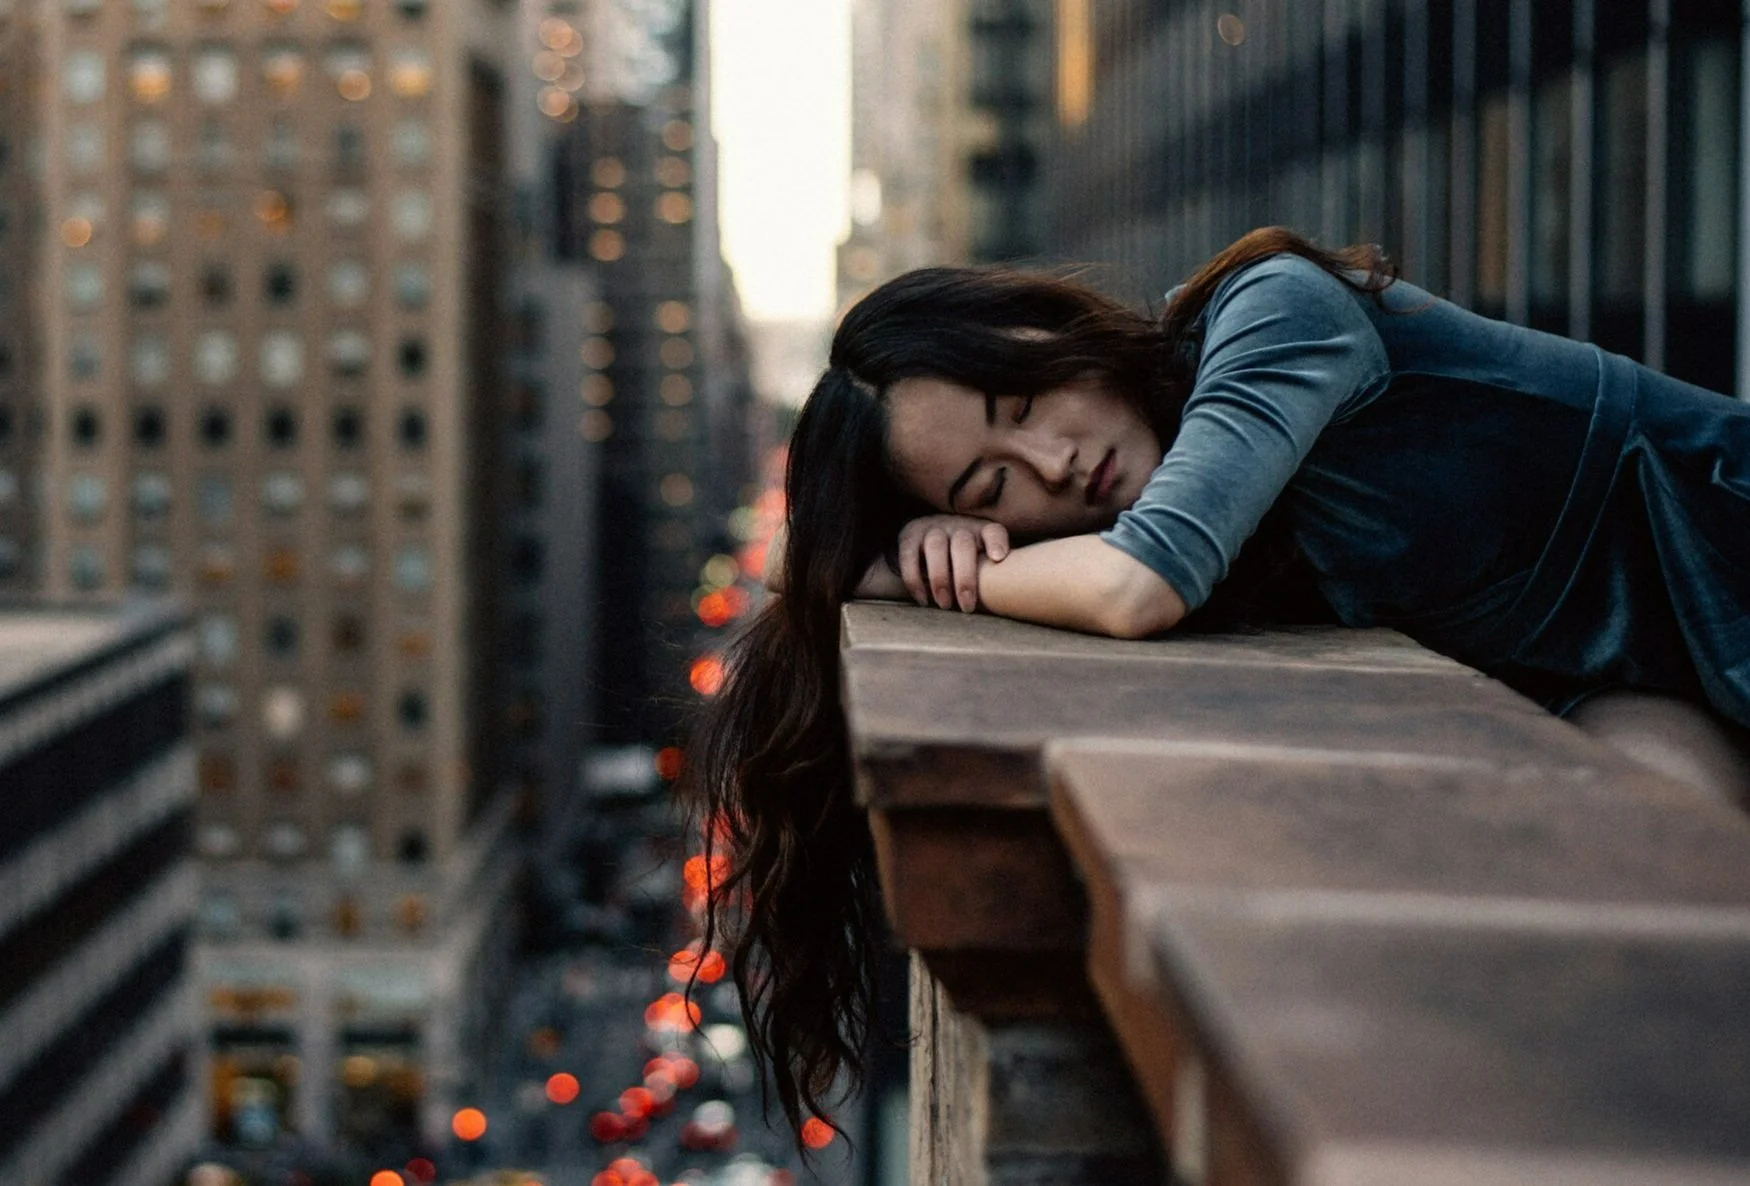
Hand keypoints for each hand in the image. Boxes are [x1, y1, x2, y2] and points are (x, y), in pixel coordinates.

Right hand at [895, 515, 1009, 611]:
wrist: (926, 539)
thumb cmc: (965, 558)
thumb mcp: (983, 559)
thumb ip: (999, 573)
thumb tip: (1021, 597)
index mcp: (981, 531)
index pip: (993, 531)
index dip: (997, 542)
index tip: (998, 557)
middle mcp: (957, 526)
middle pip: (963, 544)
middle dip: (965, 577)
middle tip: (967, 606)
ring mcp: (932, 528)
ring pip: (936, 547)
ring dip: (940, 578)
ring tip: (945, 605)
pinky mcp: (909, 536)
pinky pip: (909, 556)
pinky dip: (914, 579)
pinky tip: (923, 599)